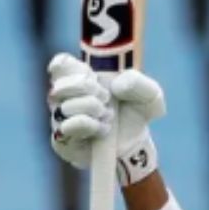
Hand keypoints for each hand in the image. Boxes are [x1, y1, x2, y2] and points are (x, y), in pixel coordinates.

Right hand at [47, 53, 166, 185]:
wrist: (134, 145)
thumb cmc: (136, 114)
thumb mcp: (149, 95)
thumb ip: (138, 82)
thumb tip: (115, 85)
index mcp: (80, 77)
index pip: (61, 64)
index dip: (70, 66)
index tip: (90, 74)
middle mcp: (65, 97)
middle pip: (59, 83)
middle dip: (86, 88)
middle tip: (106, 97)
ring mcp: (60, 118)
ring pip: (64, 105)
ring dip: (91, 108)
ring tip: (108, 115)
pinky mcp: (61, 140)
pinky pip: (67, 127)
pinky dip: (88, 125)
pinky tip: (102, 129)